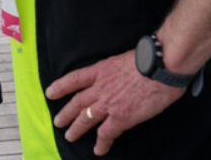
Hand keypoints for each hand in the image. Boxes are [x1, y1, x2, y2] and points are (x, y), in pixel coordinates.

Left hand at [45, 51, 185, 155]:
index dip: (60, 86)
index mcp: (100, 70)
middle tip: (58, 122)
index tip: (50, 92)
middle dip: (66, 113)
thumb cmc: (149, 59)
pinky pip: (106, 133)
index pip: (74, 79)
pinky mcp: (121, 117)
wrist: (161, 66)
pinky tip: (98, 150)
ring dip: (76, 129)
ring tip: (70, 137)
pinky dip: (101, 143)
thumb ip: (114, 70)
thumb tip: (117, 75)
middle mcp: (100, 87)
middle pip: (77, 103)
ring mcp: (108, 103)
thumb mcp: (121, 59)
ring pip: (86, 119)